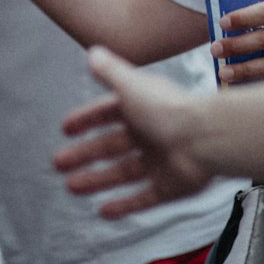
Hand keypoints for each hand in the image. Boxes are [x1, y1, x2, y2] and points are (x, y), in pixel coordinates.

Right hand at [54, 45, 212, 217]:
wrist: (205, 138)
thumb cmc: (167, 109)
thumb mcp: (131, 85)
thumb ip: (110, 71)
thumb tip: (92, 52)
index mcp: (141, 108)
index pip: (108, 112)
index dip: (86, 119)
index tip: (65, 128)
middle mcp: (150, 134)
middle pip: (111, 146)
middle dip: (84, 154)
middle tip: (58, 163)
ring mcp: (160, 161)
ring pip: (122, 173)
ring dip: (96, 180)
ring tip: (71, 187)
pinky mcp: (170, 186)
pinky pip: (144, 197)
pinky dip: (125, 205)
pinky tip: (103, 211)